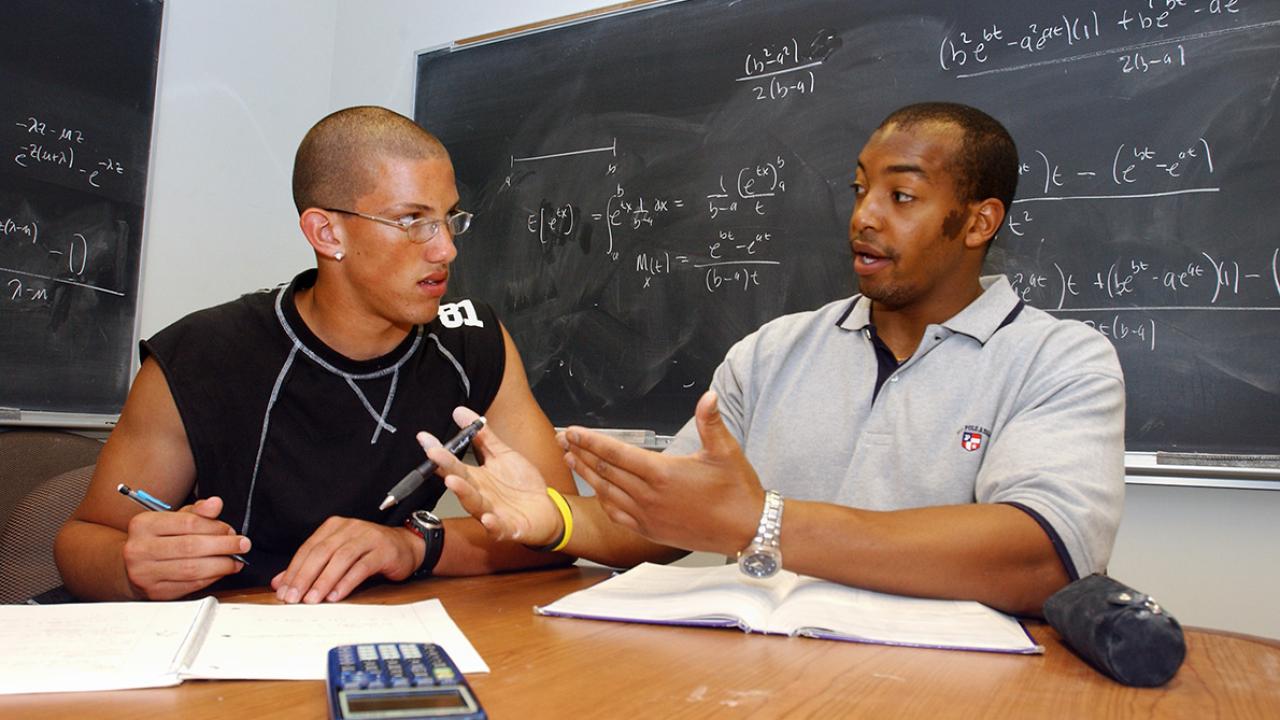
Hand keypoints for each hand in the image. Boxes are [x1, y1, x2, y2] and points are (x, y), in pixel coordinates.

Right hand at [121, 496, 249, 599]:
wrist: (131, 566)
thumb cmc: (157, 539)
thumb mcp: (172, 518)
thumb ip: (197, 511)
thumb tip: (216, 503)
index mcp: (143, 525)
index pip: (188, 523)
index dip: (215, 527)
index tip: (231, 530)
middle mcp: (139, 549)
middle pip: (191, 547)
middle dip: (223, 546)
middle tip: (242, 544)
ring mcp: (145, 573)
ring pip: (192, 569)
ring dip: (221, 565)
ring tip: (235, 560)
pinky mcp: (155, 592)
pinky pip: (190, 585)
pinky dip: (211, 578)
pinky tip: (221, 571)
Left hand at [271, 517, 418, 603]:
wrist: (406, 546)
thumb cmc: (369, 552)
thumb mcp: (338, 556)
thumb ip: (310, 567)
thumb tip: (280, 583)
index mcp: (335, 526)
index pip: (308, 548)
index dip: (294, 570)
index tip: (283, 591)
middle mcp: (350, 528)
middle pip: (321, 552)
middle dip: (304, 577)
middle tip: (293, 598)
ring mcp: (368, 537)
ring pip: (340, 558)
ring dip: (324, 581)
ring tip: (312, 599)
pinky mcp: (383, 550)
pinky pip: (362, 566)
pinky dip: (347, 582)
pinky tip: (336, 595)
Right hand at [429, 406, 562, 546]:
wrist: (545, 510)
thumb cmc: (520, 485)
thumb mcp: (503, 455)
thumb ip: (483, 436)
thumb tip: (460, 413)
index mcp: (476, 478)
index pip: (453, 463)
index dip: (439, 451)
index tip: (425, 438)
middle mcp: (480, 495)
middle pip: (460, 481)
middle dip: (447, 468)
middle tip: (435, 454)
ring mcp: (491, 512)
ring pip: (474, 504)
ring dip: (463, 493)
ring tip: (453, 481)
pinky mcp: (508, 528)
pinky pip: (498, 528)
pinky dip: (492, 524)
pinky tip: (487, 518)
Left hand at [560, 391, 762, 554]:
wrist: (747, 530)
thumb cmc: (737, 491)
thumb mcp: (726, 451)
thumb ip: (711, 422)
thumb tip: (708, 396)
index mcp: (663, 474)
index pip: (616, 453)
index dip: (591, 441)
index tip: (573, 431)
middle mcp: (649, 496)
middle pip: (605, 471)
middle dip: (581, 453)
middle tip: (562, 440)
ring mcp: (648, 517)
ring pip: (607, 492)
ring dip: (587, 474)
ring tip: (571, 459)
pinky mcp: (651, 532)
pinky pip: (618, 515)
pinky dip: (603, 500)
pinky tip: (597, 491)